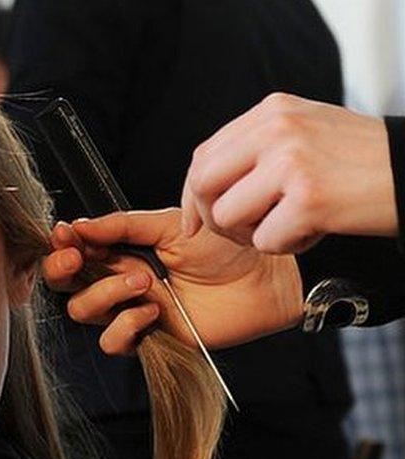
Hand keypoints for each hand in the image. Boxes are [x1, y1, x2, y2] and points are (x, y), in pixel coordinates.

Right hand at [42, 209, 303, 354]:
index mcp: (120, 252)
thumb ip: (121, 227)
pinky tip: (151, 308)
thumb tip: (79, 226)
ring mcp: (132, 312)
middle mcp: (119, 283)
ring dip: (104, 293)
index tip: (66, 234)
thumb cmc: (223, 245)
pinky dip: (125, 324)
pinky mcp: (151, 338)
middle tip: (77, 257)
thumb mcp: (167, 224)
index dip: (62, 246)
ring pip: (84, 312)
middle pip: (67, 286)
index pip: (75, 253)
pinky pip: (115, 342)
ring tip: (141, 279)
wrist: (263, 274)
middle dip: (62, 270)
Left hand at [181, 92, 396, 252]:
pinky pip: (266, 241)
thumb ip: (257, 149)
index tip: (196, 220)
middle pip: (203, 185)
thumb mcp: (306, 132)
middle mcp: (276, 130)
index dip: (194, 195)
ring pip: (227, 217)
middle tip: (242, 231)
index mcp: (272, 112)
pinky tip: (314, 231)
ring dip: (253, 235)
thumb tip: (201, 186)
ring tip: (288, 226)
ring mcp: (291, 162)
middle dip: (213, 218)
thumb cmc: (364, 161)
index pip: (204, 156)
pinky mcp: (309, 198)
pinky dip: (287, 246)